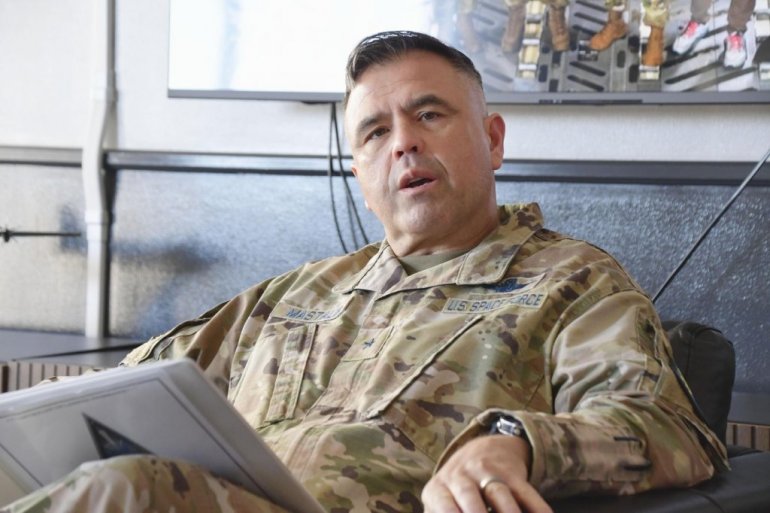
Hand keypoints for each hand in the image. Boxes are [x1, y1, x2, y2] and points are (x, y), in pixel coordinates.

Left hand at [421, 435, 551, 512]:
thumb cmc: (456, 489)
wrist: (483, 449)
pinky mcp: (513, 474)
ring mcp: (489, 472)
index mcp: (439, 489)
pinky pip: (528, 495)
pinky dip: (538, 510)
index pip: (444, 506)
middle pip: (471, 497)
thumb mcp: (440, 500)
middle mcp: (462, 477)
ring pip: (500, 495)